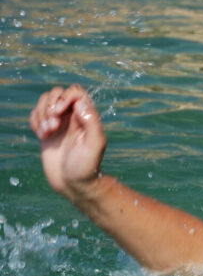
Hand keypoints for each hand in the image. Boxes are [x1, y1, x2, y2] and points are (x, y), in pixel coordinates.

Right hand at [28, 85, 106, 199]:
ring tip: (47, 133)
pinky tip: (42, 136)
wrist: (73, 183)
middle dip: (50, 106)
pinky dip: (35, 122)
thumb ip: (92, 122)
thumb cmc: (87, 166)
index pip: (75, 92)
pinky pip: (35, 115)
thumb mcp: (94, 144)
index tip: (59, 113)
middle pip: (57, 93)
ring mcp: (59, 123)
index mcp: (87, 116)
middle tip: (53, 127)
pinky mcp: (46, 131)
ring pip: (44, 102)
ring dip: (41, 115)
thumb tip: (81, 102)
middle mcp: (73, 116)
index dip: (64, 97)